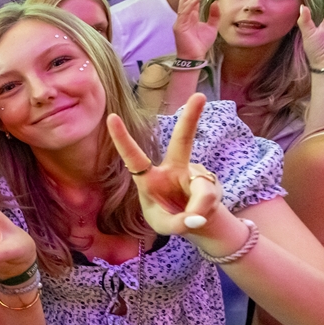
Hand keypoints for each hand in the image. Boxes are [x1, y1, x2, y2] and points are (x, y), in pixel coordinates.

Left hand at [107, 92, 224, 238]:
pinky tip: (203, 214)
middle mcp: (173, 169)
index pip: (134, 158)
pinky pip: (210, 196)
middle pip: (183, 141)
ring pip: (201, 187)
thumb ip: (179, 223)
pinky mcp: (211, 181)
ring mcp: (195, 173)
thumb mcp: (166, 227)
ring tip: (194, 219)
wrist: (194, 223)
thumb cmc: (170, 218)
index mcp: (150, 178)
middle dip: (192, 118)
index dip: (122, 139)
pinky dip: (206, 210)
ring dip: (199, 206)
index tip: (112, 116)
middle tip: (200, 96)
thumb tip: (197, 217)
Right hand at [172, 0, 216, 60]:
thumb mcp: (212, 27)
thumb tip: (215, 2)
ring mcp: (180, 20)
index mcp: (190, 16)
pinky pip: (185, 11)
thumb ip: (214, 15)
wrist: (195, 56)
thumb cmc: (201, 44)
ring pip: (185, 3)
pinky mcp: (179, 25)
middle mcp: (184, 17)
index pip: (192, 0)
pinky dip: (192, 3)